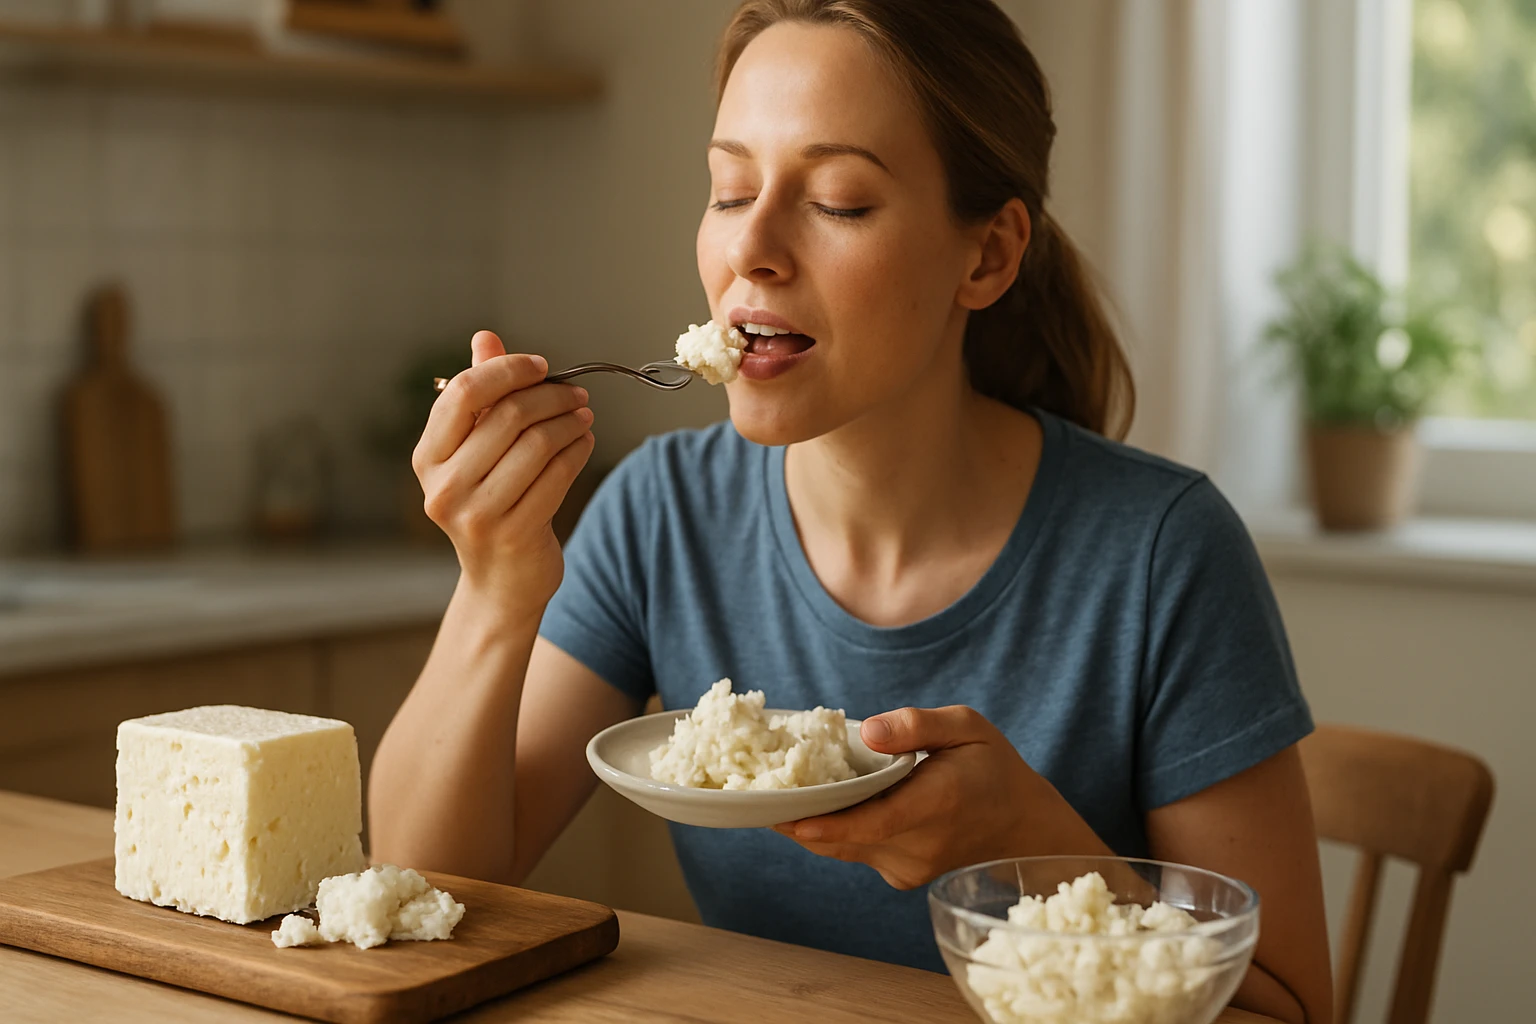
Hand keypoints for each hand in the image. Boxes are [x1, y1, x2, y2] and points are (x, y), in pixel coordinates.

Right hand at [414, 331, 594, 611]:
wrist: (501, 580)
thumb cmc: (490, 502)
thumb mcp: (476, 450)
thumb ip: (480, 395)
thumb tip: (485, 337)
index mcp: (428, 457)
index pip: (464, 392)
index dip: (507, 370)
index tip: (541, 366)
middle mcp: (444, 486)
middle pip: (509, 415)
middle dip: (551, 396)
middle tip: (576, 394)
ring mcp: (476, 514)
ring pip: (538, 444)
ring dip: (570, 423)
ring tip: (584, 417)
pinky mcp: (514, 533)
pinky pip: (558, 475)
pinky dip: (578, 451)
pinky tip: (584, 443)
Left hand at [773, 706, 1110, 889]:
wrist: (1023, 827)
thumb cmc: (994, 768)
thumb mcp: (968, 726)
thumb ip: (917, 725)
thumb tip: (867, 730)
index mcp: (936, 804)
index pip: (872, 822)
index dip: (825, 824)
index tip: (784, 818)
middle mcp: (919, 845)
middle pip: (844, 836)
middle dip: (799, 815)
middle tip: (756, 787)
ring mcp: (908, 868)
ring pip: (844, 846)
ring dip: (812, 822)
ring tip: (776, 789)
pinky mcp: (900, 875)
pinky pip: (855, 850)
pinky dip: (834, 829)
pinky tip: (819, 803)